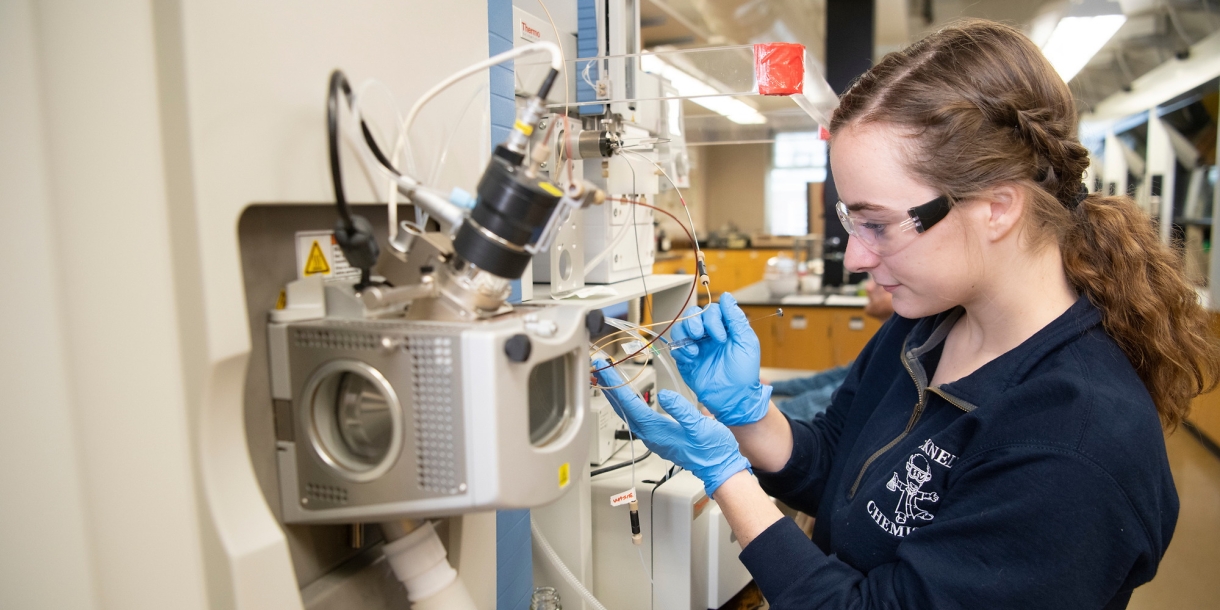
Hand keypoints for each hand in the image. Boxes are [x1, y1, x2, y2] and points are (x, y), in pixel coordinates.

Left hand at [593, 359, 750, 496]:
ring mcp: (654, 437)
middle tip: (598, 369)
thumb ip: (681, 410)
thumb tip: (663, 395)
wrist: (719, 466)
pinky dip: (627, 404)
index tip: (604, 370)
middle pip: (623, 409)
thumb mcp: (700, 426)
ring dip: (616, 396)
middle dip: (609, 388)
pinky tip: (627, 398)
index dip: (615, 385)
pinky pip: (636, 418)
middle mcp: (650, 435)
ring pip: (627, 414)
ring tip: (608, 380)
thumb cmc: (712, 449)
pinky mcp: (659, 437)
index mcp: (657, 431)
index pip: (630, 405)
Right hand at [669, 292, 771, 425]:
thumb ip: (736, 318)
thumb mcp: (746, 342)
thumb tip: (727, 297)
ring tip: (695, 349)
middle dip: (695, 322)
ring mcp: (696, 346)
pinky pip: (675, 346)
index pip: (712, 310)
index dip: (713, 319)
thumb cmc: (744, 373)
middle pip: (693, 314)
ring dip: (685, 334)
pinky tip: (692, 358)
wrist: (733, 399)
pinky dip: (681, 350)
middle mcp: (708, 335)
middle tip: (701, 336)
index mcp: (724, 329)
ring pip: (681, 328)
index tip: (720, 336)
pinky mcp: (685, 359)